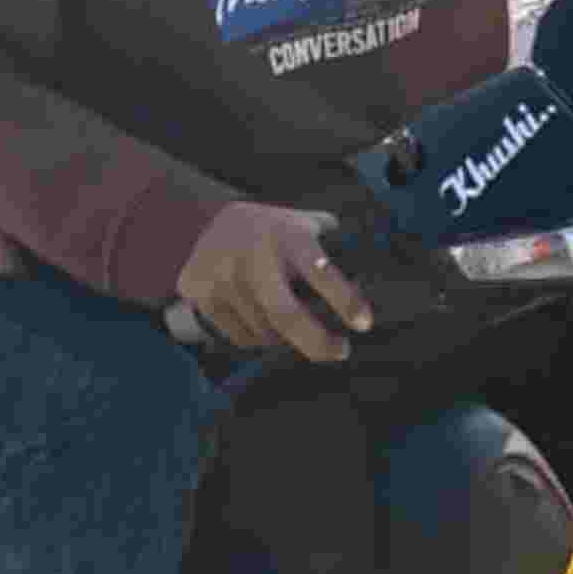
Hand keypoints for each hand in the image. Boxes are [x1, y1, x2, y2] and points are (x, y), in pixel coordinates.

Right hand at [174, 198, 374, 364]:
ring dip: (284, 340)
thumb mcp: (301, 223)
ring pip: (263, 332)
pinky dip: (256, 340)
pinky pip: (238, 337)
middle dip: (316, 342)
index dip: (344, 300)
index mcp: (288, 236)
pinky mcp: (200, 293)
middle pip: (286, 316)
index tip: (364, 325)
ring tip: (291, 326)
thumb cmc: (271, 230)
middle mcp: (255, 255)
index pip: (321, 272)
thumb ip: (331, 245)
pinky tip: (261, 323)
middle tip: (340, 351)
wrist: (208, 222)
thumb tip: (372, 271)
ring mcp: (224, 275)